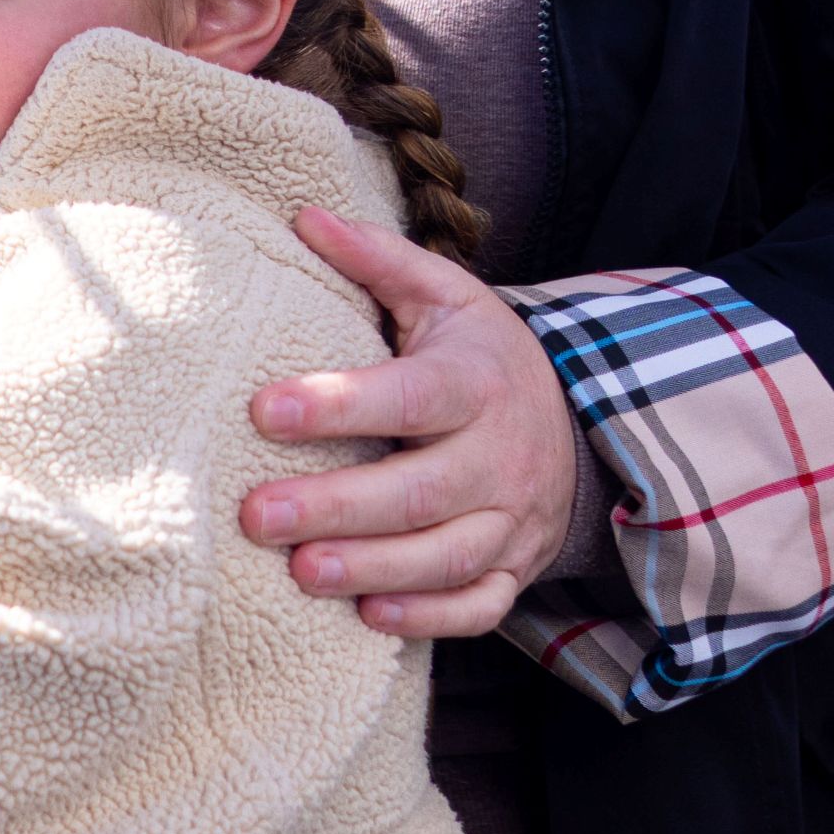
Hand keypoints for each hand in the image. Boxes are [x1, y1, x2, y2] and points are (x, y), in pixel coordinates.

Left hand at [245, 205, 588, 638]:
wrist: (578, 423)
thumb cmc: (481, 357)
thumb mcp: (446, 297)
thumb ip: (377, 260)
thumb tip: (304, 216)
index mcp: (476, 383)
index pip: (411, 396)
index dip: (341, 403)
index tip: (263, 409)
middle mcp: (501, 457)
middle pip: (422, 490)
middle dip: (339, 506)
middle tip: (255, 515)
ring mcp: (512, 520)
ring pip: (449, 556)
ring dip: (375, 569)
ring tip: (300, 573)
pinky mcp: (515, 569)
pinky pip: (481, 606)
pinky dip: (431, 617)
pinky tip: (369, 617)